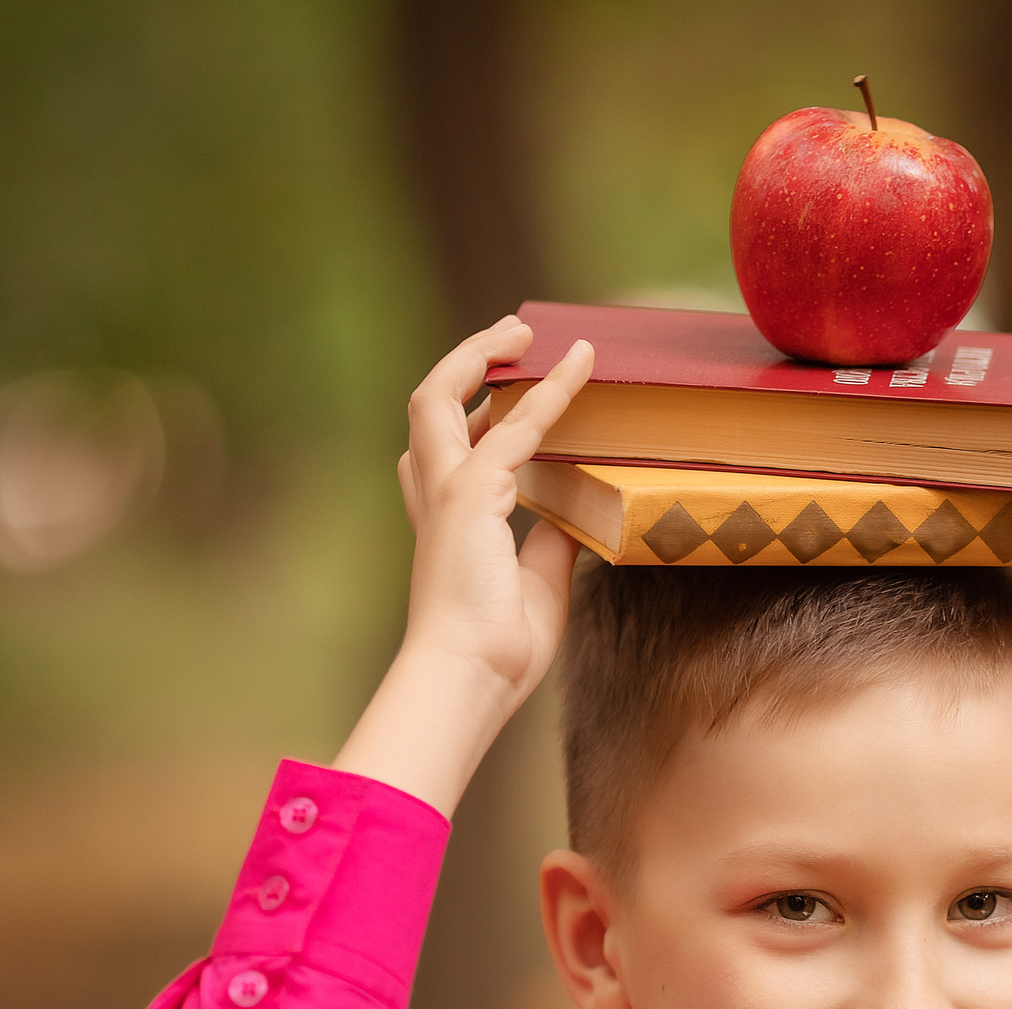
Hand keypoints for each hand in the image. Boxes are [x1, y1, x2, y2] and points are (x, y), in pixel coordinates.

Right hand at [333, 316, 595, 813]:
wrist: (471, 677)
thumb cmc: (500, 649)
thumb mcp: (540, 582)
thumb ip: (553, 539)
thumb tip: (581, 511)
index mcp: (447, 523)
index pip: (442, 455)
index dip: (473, 416)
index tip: (509, 393)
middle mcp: (437, 498)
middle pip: (431, 409)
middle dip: (465, 365)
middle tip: (512, 338)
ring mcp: (448, 492)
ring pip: (441, 396)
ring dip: (479, 354)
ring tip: (523, 328)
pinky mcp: (471, 494)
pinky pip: (515, 425)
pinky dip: (549, 390)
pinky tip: (579, 365)